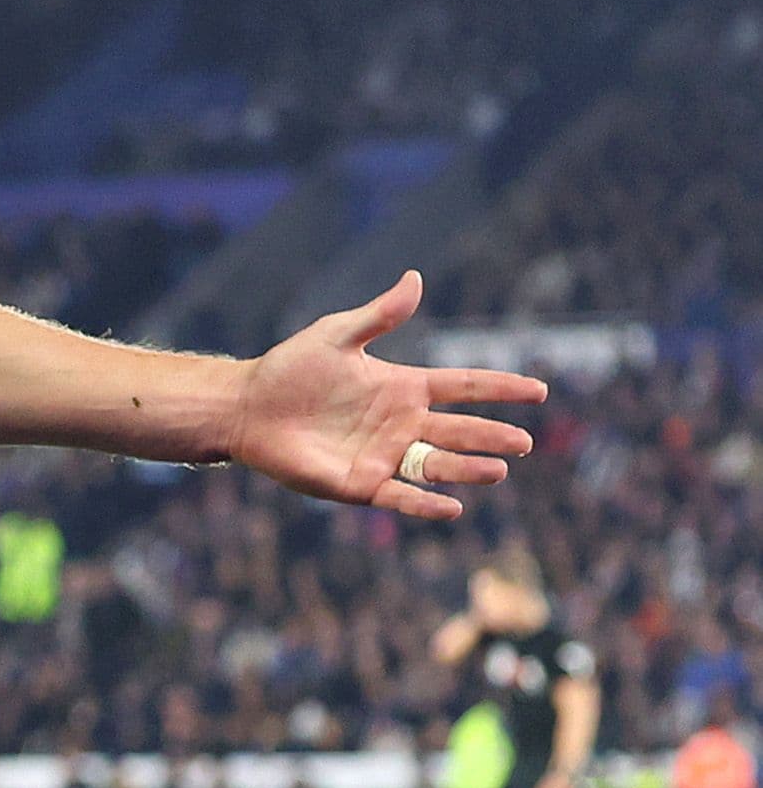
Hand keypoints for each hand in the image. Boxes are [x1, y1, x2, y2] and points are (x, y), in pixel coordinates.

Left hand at [231, 272, 545, 519]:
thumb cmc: (290, 369)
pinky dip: (425, 504)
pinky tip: (452, 508)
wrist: (247, 407)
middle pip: (459, 431)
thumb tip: (416, 279)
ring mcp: (384, 455)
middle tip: (523, 442)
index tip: (539, 391)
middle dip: (492, 436)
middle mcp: (401, 424)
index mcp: (403, 387)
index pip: (463, 386)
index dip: (500, 388)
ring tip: (499, 469)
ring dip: (468, 469)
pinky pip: (400, 497)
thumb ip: (378, 316)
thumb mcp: (337, 336)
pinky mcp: (360, 484)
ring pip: (438, 465)